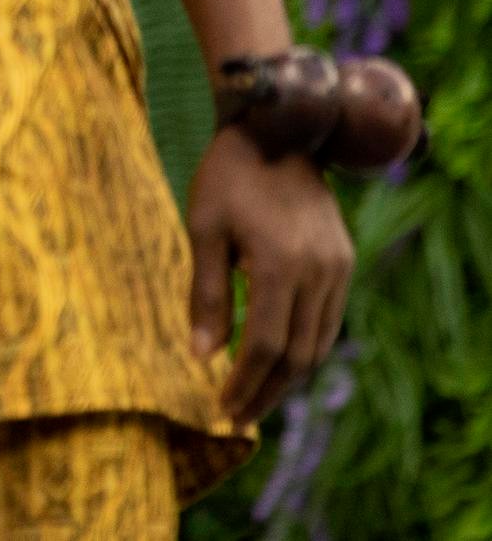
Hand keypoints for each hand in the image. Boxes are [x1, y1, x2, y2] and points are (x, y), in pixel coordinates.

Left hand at [188, 124, 353, 422]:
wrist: (277, 129)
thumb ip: (205, 294)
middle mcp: (318, 273)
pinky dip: (305, 347)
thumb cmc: (226, 175)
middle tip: (236, 416)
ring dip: (288, 376)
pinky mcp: (344, 261)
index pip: (263, 345)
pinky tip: (280, 360)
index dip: (243, 382)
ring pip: (318, 342)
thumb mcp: (203, 229)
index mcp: (279, 265)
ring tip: (256, 397)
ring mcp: (338, 268)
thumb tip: (201, 356)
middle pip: (296, 354)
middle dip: (266, 391)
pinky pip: (328, 319)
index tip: (221, 408)